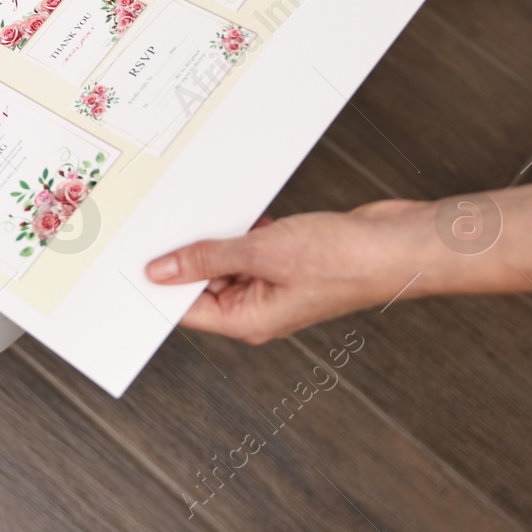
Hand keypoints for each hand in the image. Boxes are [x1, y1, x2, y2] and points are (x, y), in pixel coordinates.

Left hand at [145, 200, 434, 342]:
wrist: (398, 244)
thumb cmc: (346, 261)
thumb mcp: (264, 252)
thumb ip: (209, 258)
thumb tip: (162, 270)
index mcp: (248, 321)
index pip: (185, 310)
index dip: (158, 286)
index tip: (133, 262)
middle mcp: (259, 308)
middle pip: (202, 284)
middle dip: (185, 253)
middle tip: (164, 223)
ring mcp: (275, 284)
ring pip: (226, 261)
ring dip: (217, 237)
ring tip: (207, 212)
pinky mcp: (289, 262)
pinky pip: (250, 246)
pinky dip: (242, 229)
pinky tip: (242, 211)